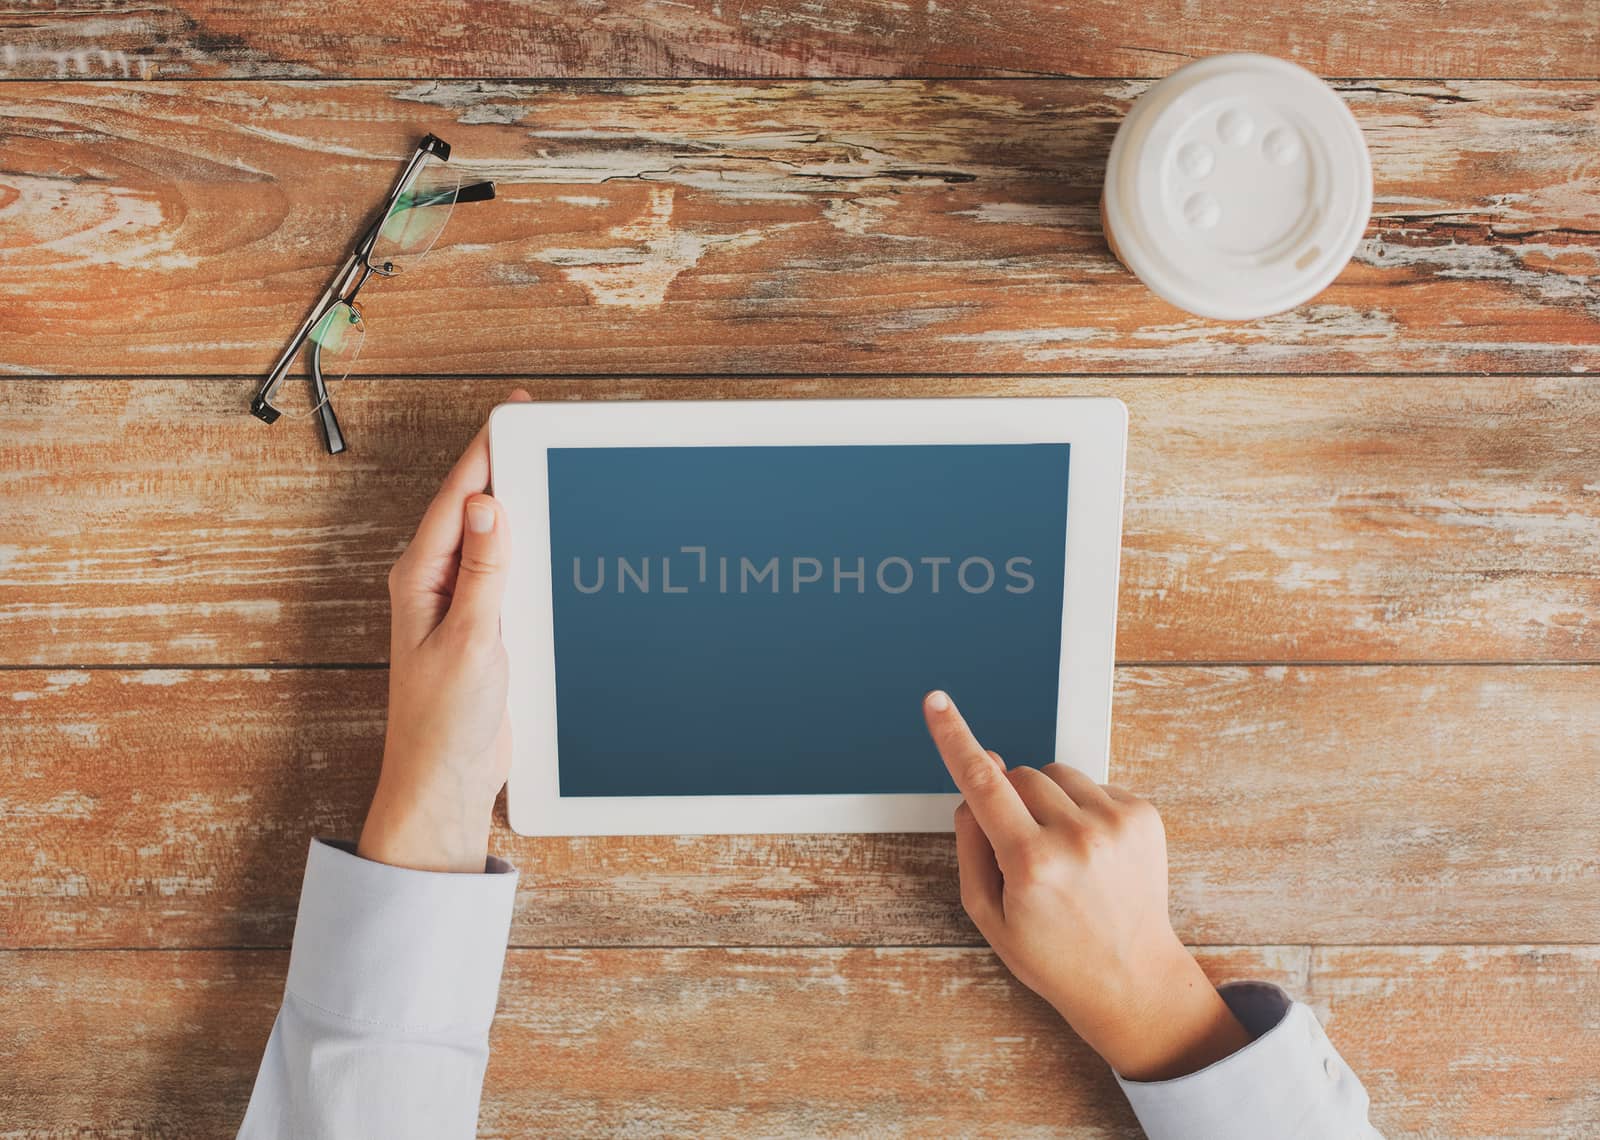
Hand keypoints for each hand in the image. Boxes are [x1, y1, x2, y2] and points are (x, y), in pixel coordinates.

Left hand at [357, 390, 531, 872]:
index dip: (489, 451)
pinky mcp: (484, 626)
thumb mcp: (470, 640)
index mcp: (420, 577)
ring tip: (555, 468)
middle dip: (508, 466)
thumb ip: (483, 571)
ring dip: (521, 506)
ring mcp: (460, 603)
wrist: (446, 781)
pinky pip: (507, 571)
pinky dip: (530, 548)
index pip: (458, 497)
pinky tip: (554, 538)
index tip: (518, 415)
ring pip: (494, 537)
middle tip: (545, 429)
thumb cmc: (442, 722)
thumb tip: (487, 504)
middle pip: (475, 507)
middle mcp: (436, 582)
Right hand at [923, 690, 1250, 1081]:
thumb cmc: (1052, 954)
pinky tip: (1091, 853)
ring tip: (1061, 853)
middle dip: (1009, 799)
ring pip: (1055, 773)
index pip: (981, 784)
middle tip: (1022, 849)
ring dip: (1048, 800)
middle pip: (1018, 775)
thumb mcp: (988, 914)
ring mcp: (1116, 824)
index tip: (937, 703)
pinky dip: (1083, 809)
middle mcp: (1077, 837)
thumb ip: (971, 844)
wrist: (1131, 978)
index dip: (954, 738)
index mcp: (1031, 863)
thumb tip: (975, 784)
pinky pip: (1093, 785)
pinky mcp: (1144, 815)